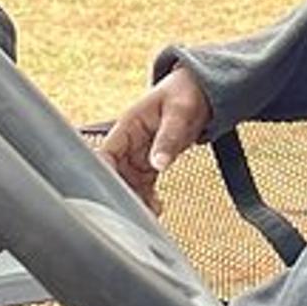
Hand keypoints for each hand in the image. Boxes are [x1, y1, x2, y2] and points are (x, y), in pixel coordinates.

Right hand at [97, 64, 211, 214]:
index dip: (105, 174)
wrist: (202, 91)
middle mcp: (128, 142)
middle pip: (115, 173)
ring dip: (136, 199)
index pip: (106, 154)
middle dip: (123, 193)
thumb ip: (168, 138)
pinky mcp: (150, 163)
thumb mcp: (179, 113)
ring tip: (150, 214)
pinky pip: (143, 184)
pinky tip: (157, 207)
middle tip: (136, 211)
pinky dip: (147, 197)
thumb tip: (158, 164)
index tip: (113, 195)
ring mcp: (138, 154)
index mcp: (128, 125)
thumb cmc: (186, 94)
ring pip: (128, 182)